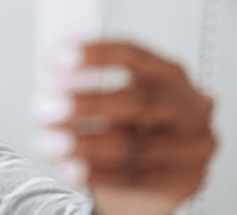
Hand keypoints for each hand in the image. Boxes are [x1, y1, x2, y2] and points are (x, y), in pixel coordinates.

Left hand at [63, 42, 216, 214]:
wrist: (149, 182)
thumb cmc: (125, 128)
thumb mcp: (107, 100)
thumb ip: (84, 85)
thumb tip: (46, 77)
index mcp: (170, 73)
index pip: (133, 56)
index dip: (94, 56)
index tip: (53, 60)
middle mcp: (189, 105)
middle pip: (136, 102)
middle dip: (84, 105)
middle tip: (42, 108)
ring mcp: (194, 144)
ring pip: (134, 146)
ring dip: (83, 145)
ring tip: (48, 143)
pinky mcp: (189, 178)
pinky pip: (137, 178)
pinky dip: (97, 173)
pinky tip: (69, 168)